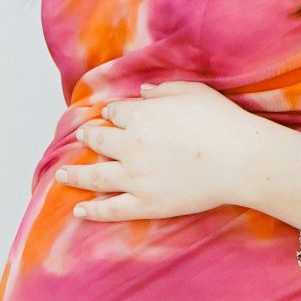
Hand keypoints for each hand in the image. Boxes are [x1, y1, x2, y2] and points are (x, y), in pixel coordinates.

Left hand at [58, 80, 271, 220]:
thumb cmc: (221, 121)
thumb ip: (163, 90)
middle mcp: (131, 145)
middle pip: (99, 141)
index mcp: (141, 115)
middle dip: (89, 138)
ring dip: (75, 175)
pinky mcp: (146, 203)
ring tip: (62, 175)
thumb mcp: (193, 92)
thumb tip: (142, 93)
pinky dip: (93, 210)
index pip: (115, 113)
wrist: (239, 159)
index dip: (111, 113)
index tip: (109, 115)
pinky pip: (111, 209)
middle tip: (82, 138)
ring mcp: (135, 177)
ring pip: (95, 176)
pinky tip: (80, 210)